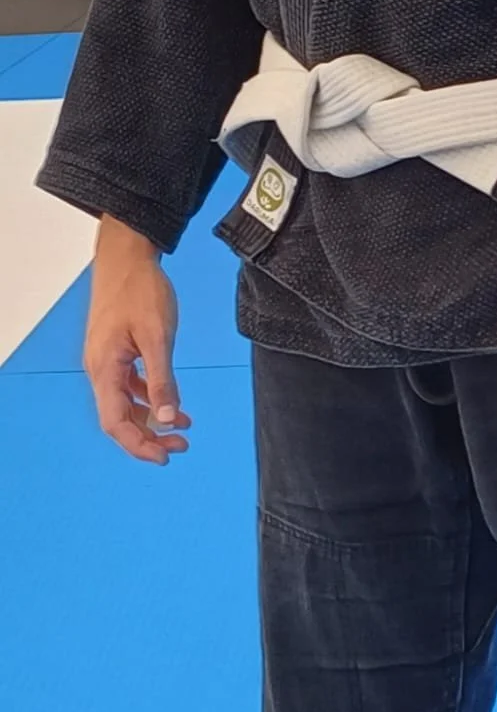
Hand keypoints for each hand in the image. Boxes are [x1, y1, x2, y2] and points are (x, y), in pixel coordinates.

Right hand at [84, 215, 190, 465]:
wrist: (126, 254)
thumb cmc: (140, 290)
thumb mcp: (157, 336)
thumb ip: (162, 379)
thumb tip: (169, 419)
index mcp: (104, 368)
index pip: (115, 422)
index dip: (139, 445)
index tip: (166, 456)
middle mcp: (99, 368)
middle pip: (119, 418)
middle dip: (148, 437)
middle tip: (181, 446)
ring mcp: (106, 359)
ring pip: (124, 403)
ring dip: (151, 419)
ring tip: (183, 428)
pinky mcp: (115, 350)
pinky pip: (128, 385)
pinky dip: (148, 397)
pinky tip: (171, 400)